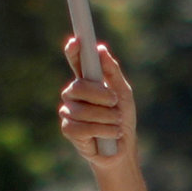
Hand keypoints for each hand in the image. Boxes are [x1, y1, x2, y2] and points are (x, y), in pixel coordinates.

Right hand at [56, 36, 134, 165]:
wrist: (122, 149)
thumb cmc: (122, 118)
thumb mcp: (123, 93)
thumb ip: (112, 72)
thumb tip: (101, 50)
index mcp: (87, 81)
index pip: (76, 62)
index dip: (73, 51)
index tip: (76, 41)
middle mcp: (74, 94)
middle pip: (77, 87)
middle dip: (99, 95)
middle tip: (114, 103)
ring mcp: (69, 111)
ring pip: (82, 110)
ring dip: (105, 117)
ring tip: (117, 123)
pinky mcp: (68, 129)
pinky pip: (81, 127)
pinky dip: (101, 130)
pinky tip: (111, 134)